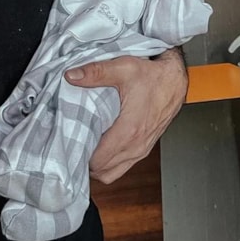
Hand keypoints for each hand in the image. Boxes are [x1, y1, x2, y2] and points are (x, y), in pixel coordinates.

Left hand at [65, 48, 186, 182]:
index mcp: (130, 130)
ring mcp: (141, 149)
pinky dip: (109, 163)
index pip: (98, 160)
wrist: (174, 81)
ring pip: (112, 172)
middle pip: (102, 171)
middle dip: (84, 161)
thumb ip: (96, 72)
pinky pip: (122, 166)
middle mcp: (137, 145)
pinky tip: (98, 148)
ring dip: (97, 165)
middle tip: (69, 145)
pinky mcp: (143, 148)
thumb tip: (72, 76)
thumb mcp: (123, 68)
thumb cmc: (153, 76)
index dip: (79, 155)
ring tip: (81, 148)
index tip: (66, 144)